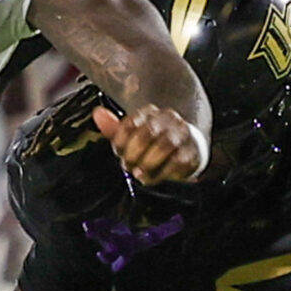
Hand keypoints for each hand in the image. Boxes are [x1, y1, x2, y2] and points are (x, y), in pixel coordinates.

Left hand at [92, 104, 206, 185]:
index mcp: (150, 112)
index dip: (120, 142)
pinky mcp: (193, 151)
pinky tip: (154, 178)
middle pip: (147, 133)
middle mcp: (168, 118)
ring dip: (148, 163)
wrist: (189, 148)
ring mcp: (182, 133)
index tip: (119, 154)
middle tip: (128, 166)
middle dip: (134, 153)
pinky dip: (163, 173)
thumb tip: (98, 113)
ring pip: (164, 146)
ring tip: (139, 175)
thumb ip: (114, 128)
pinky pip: (177, 162)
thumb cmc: (155, 143)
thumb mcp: (133, 135)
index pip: (130, 123)